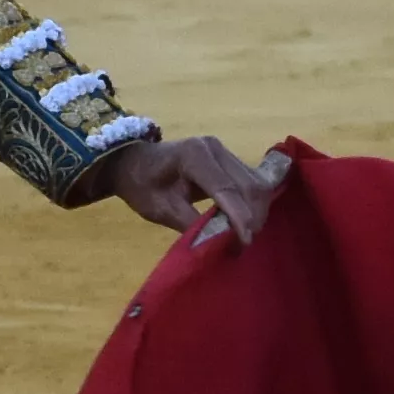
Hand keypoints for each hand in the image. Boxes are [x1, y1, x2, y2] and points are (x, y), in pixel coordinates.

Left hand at [104, 133, 284, 241]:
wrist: (136, 163)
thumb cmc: (142, 185)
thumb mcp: (160, 209)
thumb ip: (190, 223)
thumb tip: (220, 241)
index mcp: (193, 155)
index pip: (226, 188)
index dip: (239, 216)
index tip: (244, 242)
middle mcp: (215, 148)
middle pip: (249, 185)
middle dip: (252, 217)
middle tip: (243, 245)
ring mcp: (225, 152)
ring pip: (257, 183)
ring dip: (257, 212)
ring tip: (244, 237)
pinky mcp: (231, 160)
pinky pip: (253, 182)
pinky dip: (254, 204)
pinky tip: (245, 223)